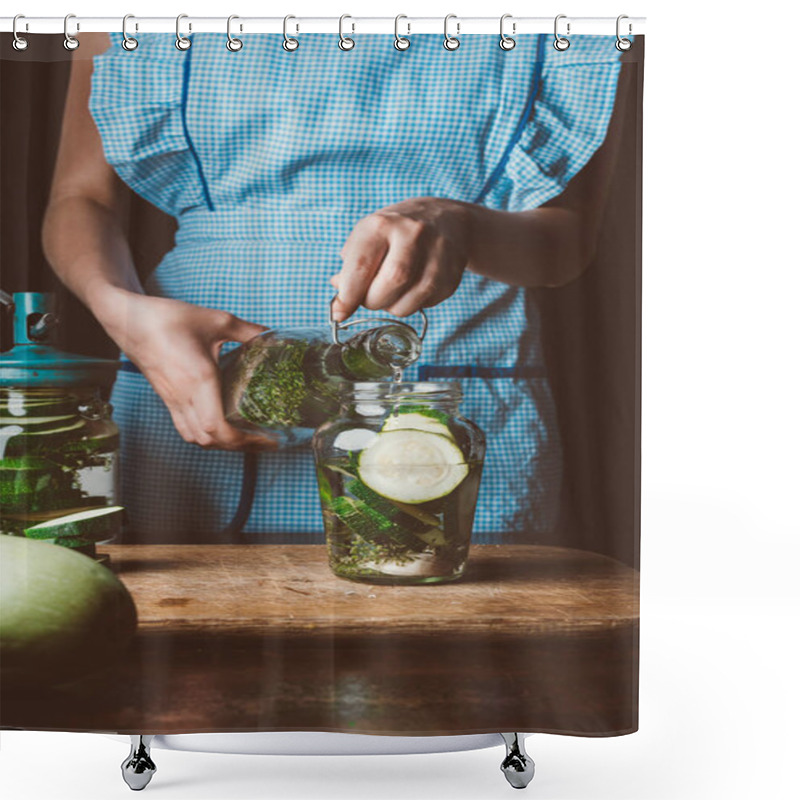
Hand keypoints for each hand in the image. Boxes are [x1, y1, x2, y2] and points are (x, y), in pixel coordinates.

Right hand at [95, 291, 276, 450]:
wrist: (129, 319)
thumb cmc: (169, 319)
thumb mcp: (217, 320)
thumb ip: (249, 330)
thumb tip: (274, 336)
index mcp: (198, 380)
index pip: (216, 427)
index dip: (241, 440)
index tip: (265, 438)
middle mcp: (184, 396)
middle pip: (209, 440)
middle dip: (239, 446)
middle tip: (264, 440)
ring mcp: (173, 400)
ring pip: (196, 438)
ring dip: (221, 444)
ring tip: (245, 437)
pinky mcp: (167, 399)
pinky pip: (185, 428)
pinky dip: (205, 435)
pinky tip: (221, 426)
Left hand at [330, 197, 472, 320]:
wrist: (448, 220)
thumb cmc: (397, 232)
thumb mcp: (368, 236)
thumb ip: (351, 268)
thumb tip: (341, 305)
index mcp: (383, 224)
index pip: (360, 267)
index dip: (347, 296)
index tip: (340, 312)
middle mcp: (413, 235)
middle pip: (389, 285)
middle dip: (372, 302)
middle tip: (368, 298)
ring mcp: (437, 256)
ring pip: (406, 303)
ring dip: (391, 306)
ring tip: (391, 291)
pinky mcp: (451, 277)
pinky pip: (424, 305)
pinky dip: (411, 304)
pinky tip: (412, 287)